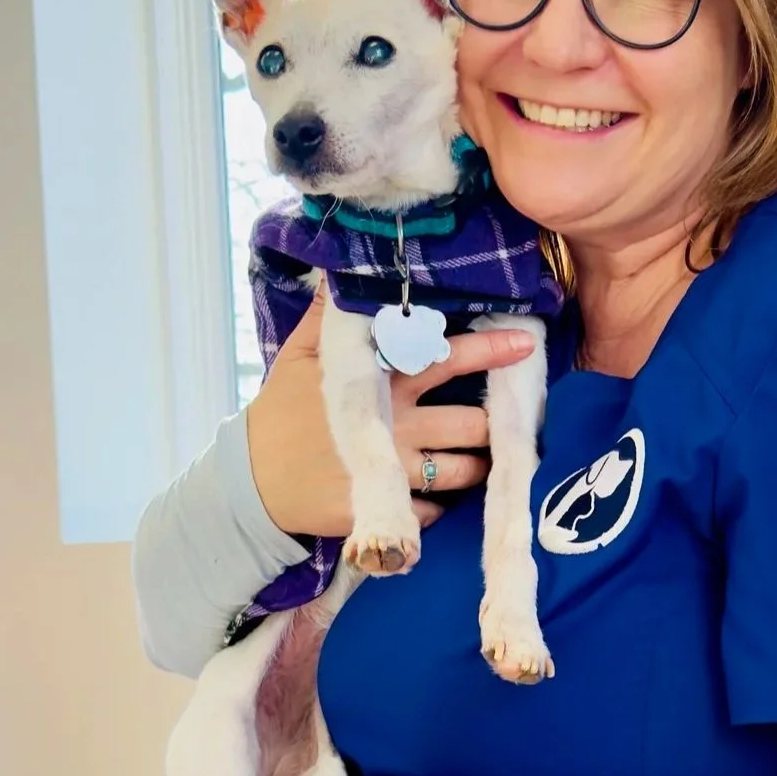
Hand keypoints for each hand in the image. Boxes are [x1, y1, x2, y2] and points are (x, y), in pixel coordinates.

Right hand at [244, 296, 534, 537]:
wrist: (251, 483)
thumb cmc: (283, 412)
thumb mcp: (302, 355)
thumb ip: (331, 314)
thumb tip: (342, 265)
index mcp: (381, 380)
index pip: (446, 358)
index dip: (490, 351)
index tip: (525, 344)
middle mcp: (396, 425)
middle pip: (472, 424)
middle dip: (490, 424)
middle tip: (492, 422)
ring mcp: (393, 471)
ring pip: (466, 470)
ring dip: (477, 465)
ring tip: (473, 458)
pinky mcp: (386, 509)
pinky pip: (439, 511)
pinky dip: (441, 504)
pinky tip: (430, 494)